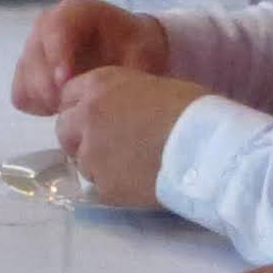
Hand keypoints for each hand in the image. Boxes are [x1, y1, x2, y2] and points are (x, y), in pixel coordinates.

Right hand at [9, 0, 169, 115]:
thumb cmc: (137, 49)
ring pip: (24, 76)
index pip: (54, 28)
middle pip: (32, 55)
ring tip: (71, 108)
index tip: (66, 84)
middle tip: (70, 106)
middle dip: (48, 85)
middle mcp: (47, 25)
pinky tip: (62, 109)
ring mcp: (34, 48)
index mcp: (74, 12)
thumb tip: (103, 93)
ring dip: (43, 98)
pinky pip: (21, 93)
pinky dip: (38, 105)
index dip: (57, 56)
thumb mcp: (142, 53)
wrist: (131, 54)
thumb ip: (125, 70)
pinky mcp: (29, 71)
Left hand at [51, 67, 203, 208]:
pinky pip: (99, 187)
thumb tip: (121, 112)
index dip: (82, 108)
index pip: (69, 96)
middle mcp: (87, 116)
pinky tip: (138, 182)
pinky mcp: (104, 186)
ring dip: (98, 163)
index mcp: (100, 85)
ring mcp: (91, 154)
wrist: (207, 146)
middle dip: (79, 137)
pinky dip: (114, 186)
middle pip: (64, 129)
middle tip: (108, 146)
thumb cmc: (193, 109)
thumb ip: (125, 98)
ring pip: (81, 162)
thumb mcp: (152, 87)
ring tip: (130, 166)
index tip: (98, 118)